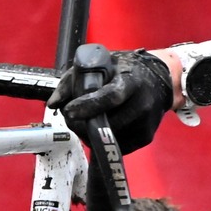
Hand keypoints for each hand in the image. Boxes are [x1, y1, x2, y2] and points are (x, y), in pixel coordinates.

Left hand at [49, 49, 175, 150]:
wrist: (157, 79)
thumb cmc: (122, 71)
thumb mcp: (98, 65)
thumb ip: (71, 81)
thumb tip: (53, 104)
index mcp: (131, 80)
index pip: (110, 96)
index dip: (88, 106)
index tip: (68, 111)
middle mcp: (142, 103)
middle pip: (107, 123)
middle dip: (82, 124)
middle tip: (70, 116)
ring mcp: (146, 122)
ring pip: (109, 138)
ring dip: (91, 133)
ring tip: (87, 118)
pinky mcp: (145, 137)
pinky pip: (116, 145)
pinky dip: (104, 139)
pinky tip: (102, 124)